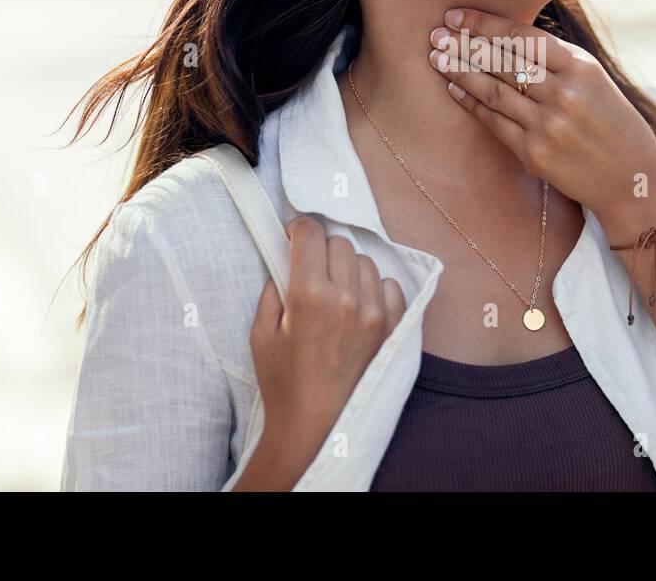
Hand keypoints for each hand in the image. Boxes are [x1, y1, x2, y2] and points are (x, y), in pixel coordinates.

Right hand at [240, 216, 406, 489]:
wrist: (317, 427)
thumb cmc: (283, 382)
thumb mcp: (261, 332)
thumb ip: (274, 288)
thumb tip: (286, 261)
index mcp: (308, 295)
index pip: (310, 233)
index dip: (298, 229)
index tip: (293, 237)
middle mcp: (346, 297)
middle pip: (339, 243)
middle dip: (322, 251)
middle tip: (311, 272)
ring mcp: (375, 312)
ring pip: (365, 262)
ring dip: (349, 269)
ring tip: (335, 293)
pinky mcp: (394, 327)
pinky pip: (390, 285)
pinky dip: (375, 289)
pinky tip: (359, 306)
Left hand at [428, 7, 655, 214]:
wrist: (632, 178)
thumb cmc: (612, 123)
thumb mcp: (595, 81)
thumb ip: (558, 60)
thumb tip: (508, 35)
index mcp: (582, 67)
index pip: (523, 37)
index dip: (484, 25)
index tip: (456, 16)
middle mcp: (565, 93)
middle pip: (503, 61)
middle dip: (464, 45)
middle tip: (435, 34)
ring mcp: (549, 124)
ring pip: (493, 90)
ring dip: (460, 72)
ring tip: (436, 58)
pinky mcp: (536, 153)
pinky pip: (495, 123)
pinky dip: (471, 104)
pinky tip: (453, 90)